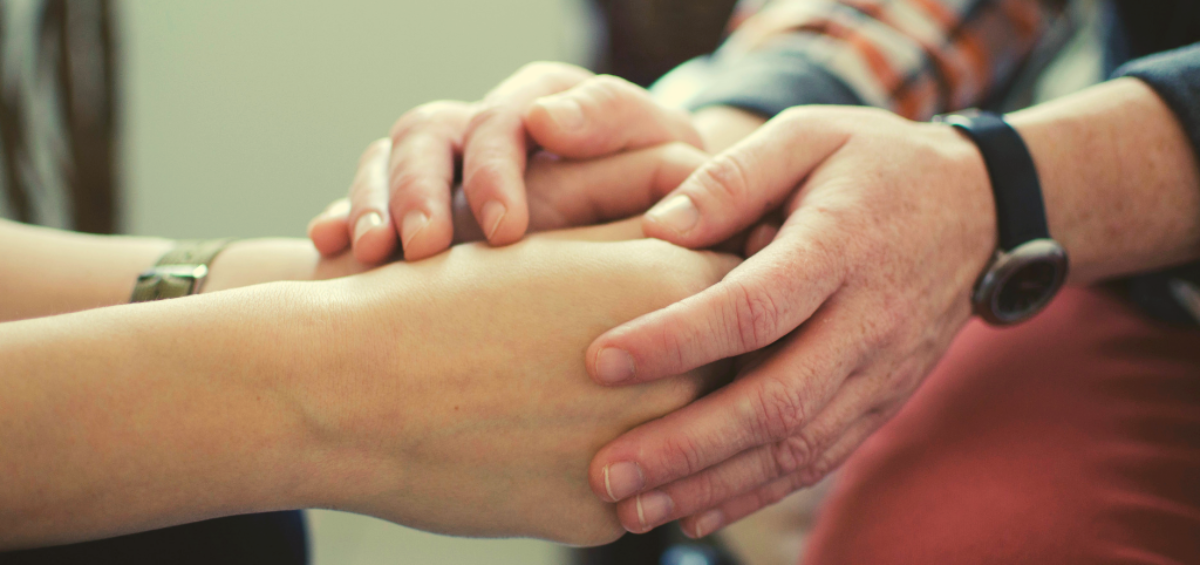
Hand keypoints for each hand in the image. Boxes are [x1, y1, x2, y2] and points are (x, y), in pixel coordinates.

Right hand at [293, 221, 739, 545]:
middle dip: (712, 370)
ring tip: (602, 400)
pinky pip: (628, 500)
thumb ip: (659, 245)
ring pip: (686, 448)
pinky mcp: (595, 520)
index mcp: (682, 296)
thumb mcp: (564, 248)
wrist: (348, 384)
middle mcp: (681, 382)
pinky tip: (550, 446)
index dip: (740, 298)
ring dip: (667, 431)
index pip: (758, 299)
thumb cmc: (449, 298)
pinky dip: (605, 477)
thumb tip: (728, 253)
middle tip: (676, 359)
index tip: (725, 299)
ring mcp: (643, 460)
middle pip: (734, 379)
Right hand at [307, 61, 701, 262]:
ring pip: (387, 159)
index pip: (504, 121)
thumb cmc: (663, 190)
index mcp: (542, 105)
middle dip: (420, 188)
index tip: (506, 233)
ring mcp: (446, 166)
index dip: (496, 171)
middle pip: (429, 132)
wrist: (650, 218)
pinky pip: (365, 199)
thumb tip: (544, 122)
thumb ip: (612, 126)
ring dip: (372, 201)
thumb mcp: (661, 153)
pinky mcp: (418, 208)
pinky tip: (327, 244)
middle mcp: (484, 127)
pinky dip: (344, 216)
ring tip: (368, 254)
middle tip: (423, 248)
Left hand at [583, 106, 997, 536]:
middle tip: (604, 472)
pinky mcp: (880, 403)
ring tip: (633, 509)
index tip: (598, 361)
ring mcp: (880, 372)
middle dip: (686, 446)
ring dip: (711, 485)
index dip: (676, 339)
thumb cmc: (873, 163)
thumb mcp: (808, 135)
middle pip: (776, 401)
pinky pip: (818, 460)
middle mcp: (867, 322)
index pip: (754, 307)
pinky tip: (692, 511)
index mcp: (841, 247)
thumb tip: (657, 229)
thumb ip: (733, 175)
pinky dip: (754, 493)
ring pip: (795, 448)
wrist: (978, 209)